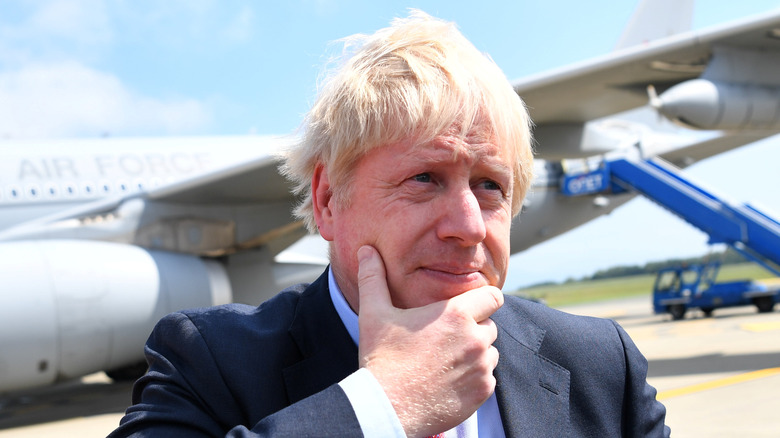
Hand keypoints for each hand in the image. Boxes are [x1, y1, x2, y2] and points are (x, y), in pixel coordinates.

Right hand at [356, 245, 502, 436]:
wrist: (385, 408)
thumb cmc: (381, 358)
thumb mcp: (374, 313)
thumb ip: (373, 278)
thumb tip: (366, 251)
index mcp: (455, 314)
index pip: (493, 296)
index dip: (481, 299)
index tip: (466, 307)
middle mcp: (475, 339)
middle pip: (489, 324)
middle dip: (473, 328)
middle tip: (444, 338)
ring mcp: (481, 367)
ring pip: (489, 352)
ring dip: (474, 354)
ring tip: (444, 360)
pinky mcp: (482, 392)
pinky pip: (488, 378)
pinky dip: (473, 379)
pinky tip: (448, 380)